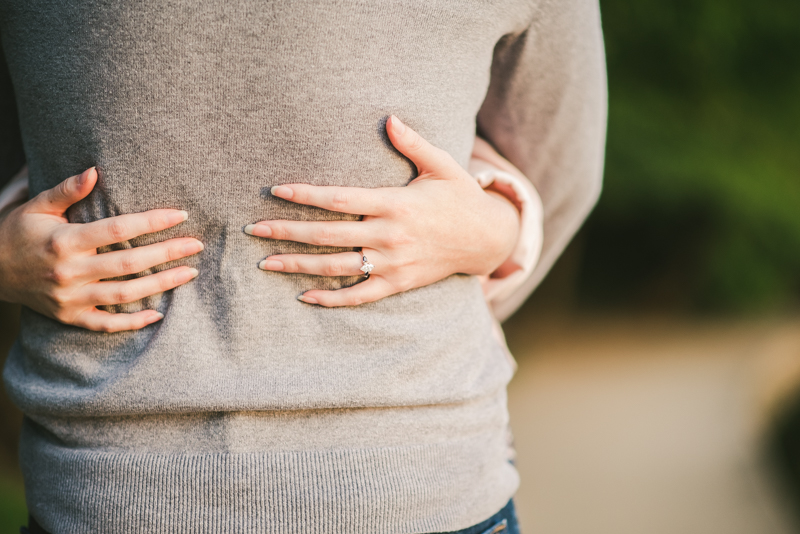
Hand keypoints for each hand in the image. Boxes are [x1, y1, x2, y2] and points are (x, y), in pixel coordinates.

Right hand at [0, 168, 202, 331]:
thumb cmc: (18, 232)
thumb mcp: (37, 206)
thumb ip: (67, 190)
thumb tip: (96, 171)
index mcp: (65, 241)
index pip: (117, 229)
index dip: (152, 222)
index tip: (180, 215)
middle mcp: (69, 272)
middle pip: (129, 263)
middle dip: (167, 253)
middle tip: (197, 244)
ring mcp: (71, 298)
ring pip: (124, 294)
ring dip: (161, 285)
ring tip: (190, 272)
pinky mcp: (70, 317)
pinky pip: (106, 324)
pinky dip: (133, 322)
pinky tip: (159, 314)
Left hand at [244, 115, 519, 306]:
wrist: (486, 239)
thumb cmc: (459, 197)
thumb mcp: (442, 166)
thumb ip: (413, 144)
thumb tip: (389, 117)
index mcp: (396, 204)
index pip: (340, 199)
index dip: (306, 195)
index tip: (275, 191)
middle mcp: (390, 236)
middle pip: (328, 235)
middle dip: (287, 232)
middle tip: (253, 230)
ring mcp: (393, 264)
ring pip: (337, 267)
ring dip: (299, 266)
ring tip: (266, 262)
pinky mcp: (398, 284)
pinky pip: (360, 296)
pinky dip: (332, 299)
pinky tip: (304, 296)